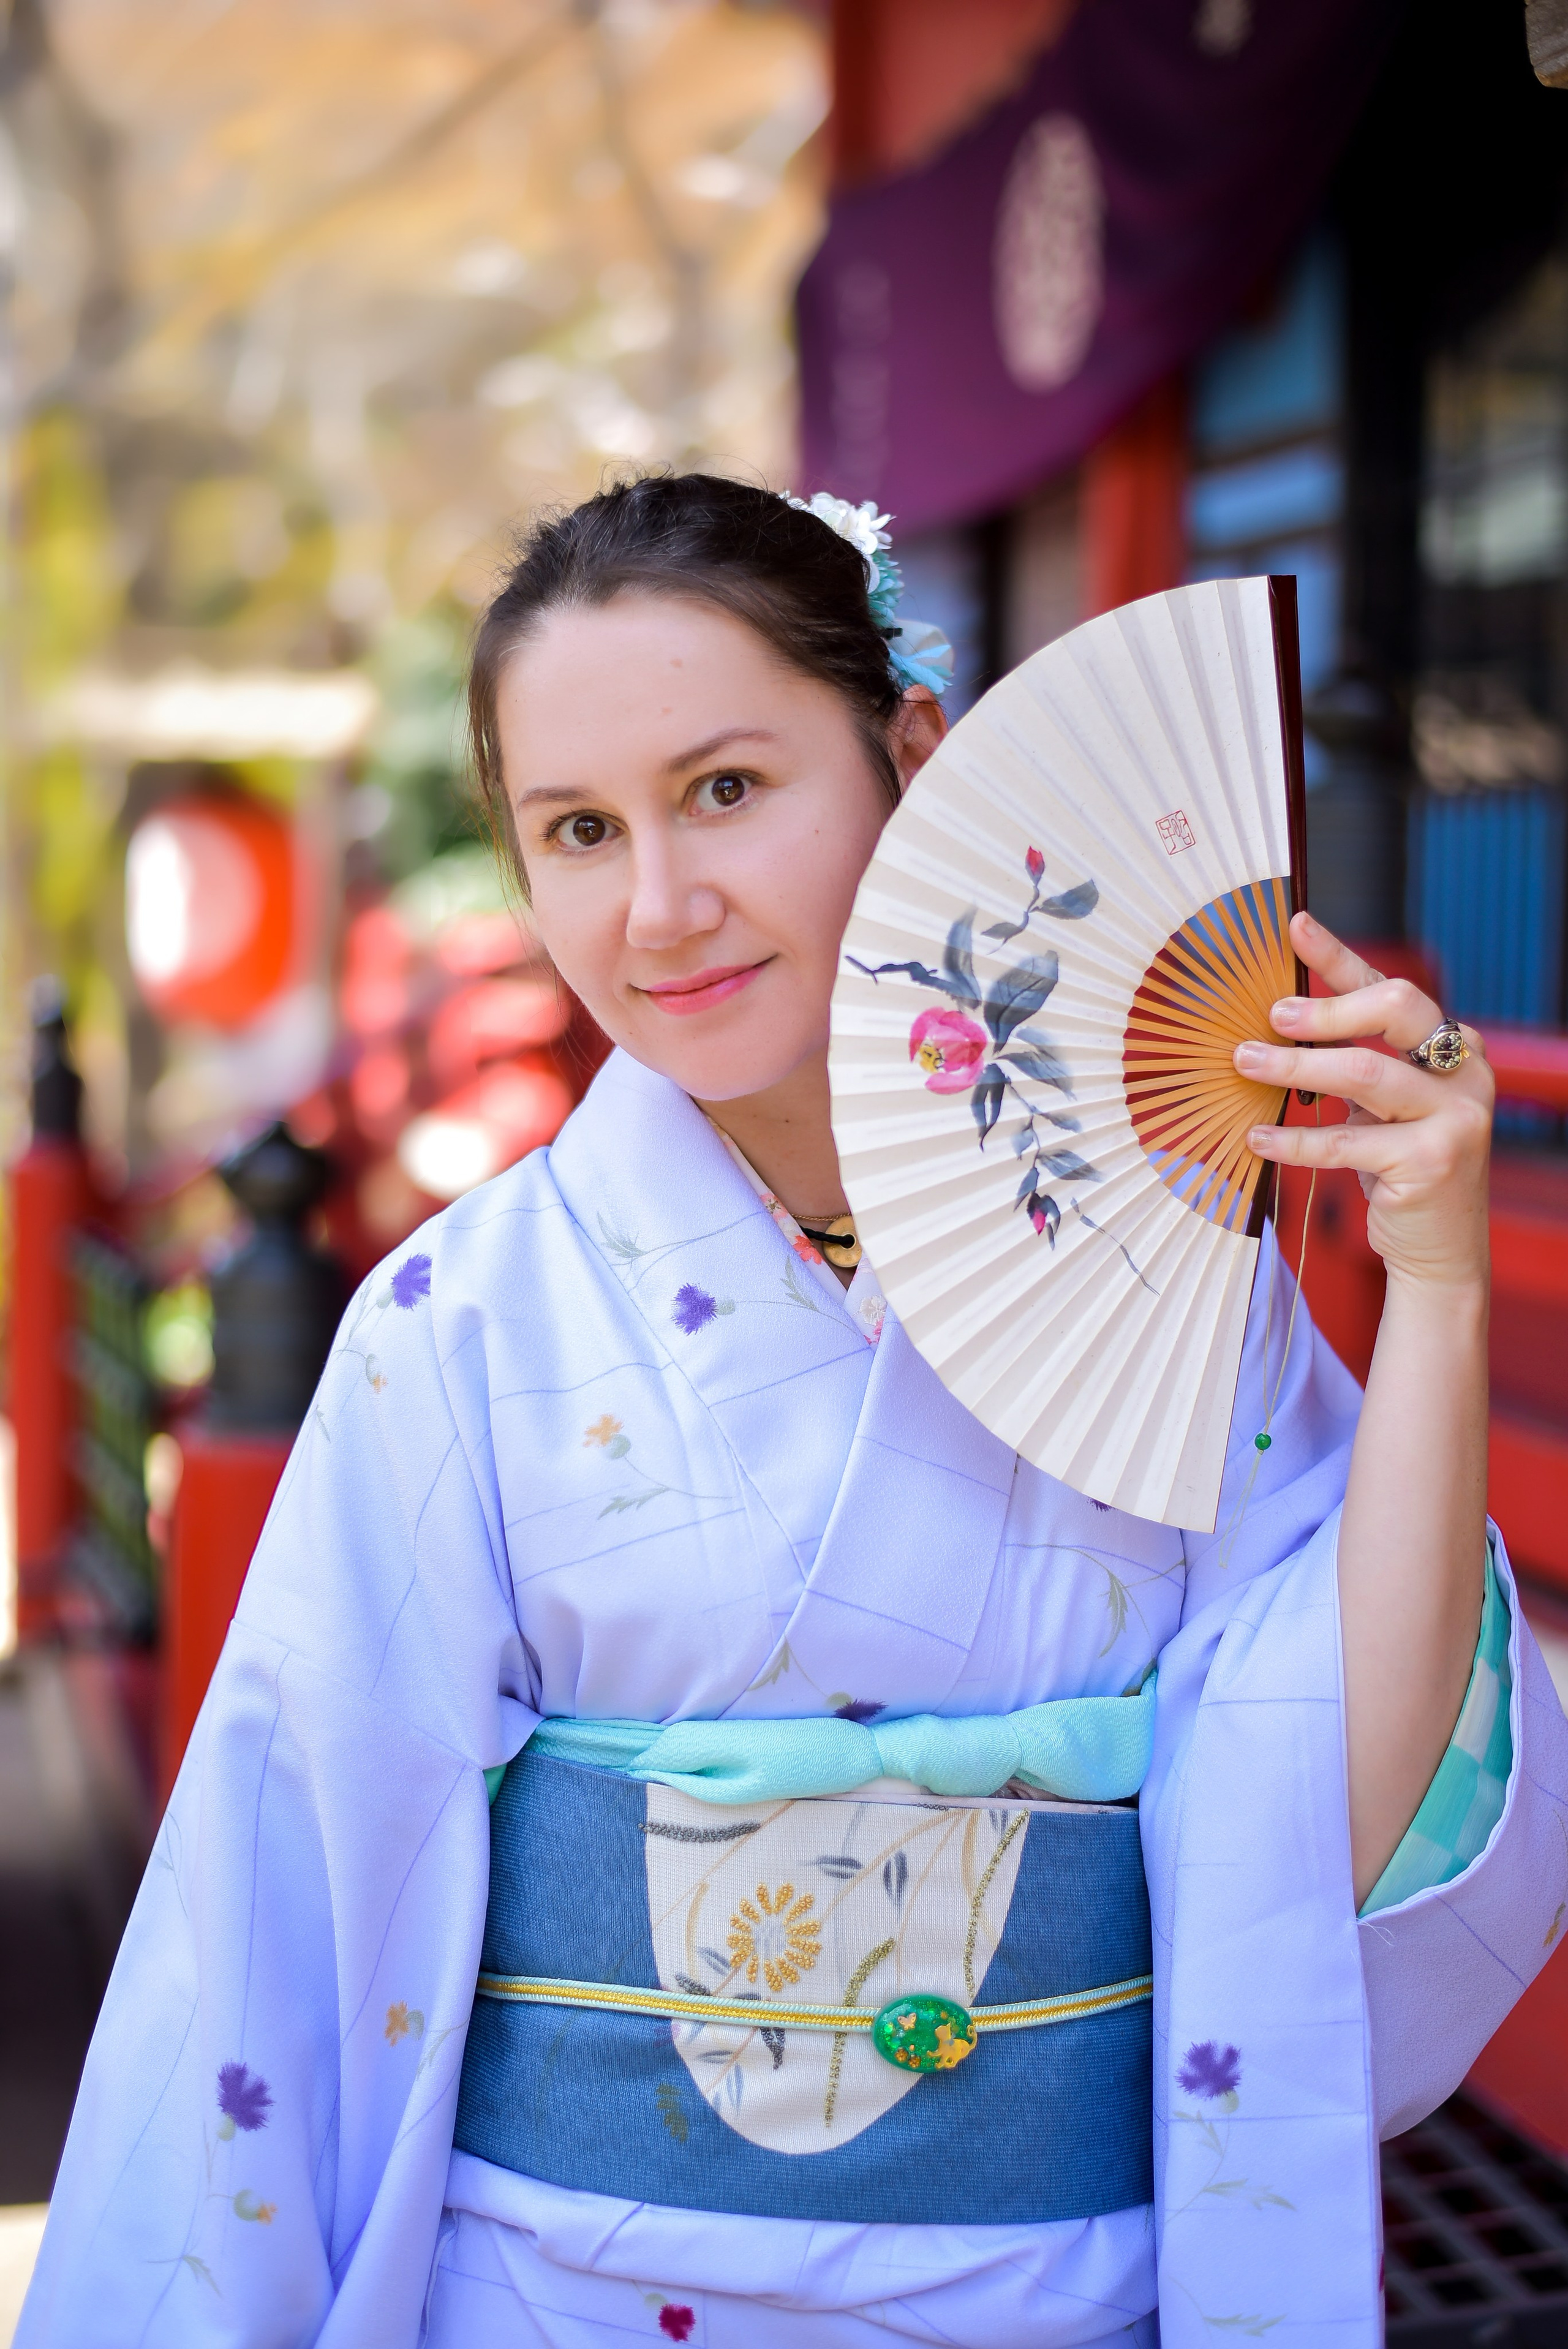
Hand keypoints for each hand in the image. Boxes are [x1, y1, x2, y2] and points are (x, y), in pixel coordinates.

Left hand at [1234, 910, 1493, 1295]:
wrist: (1439, 1252)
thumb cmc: (1400, 1172)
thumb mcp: (1382, 1111)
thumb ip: (1354, 1067)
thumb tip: (1276, 1028)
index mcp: (1454, 1048)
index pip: (1389, 990)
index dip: (1340, 957)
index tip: (1294, 925)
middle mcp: (1466, 1072)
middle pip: (1395, 1009)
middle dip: (1325, 1007)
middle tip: (1269, 1016)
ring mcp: (1458, 1116)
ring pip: (1365, 1072)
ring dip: (1296, 1066)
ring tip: (1245, 1063)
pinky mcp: (1434, 1161)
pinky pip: (1347, 1141)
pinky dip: (1295, 1139)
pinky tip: (1257, 1136)